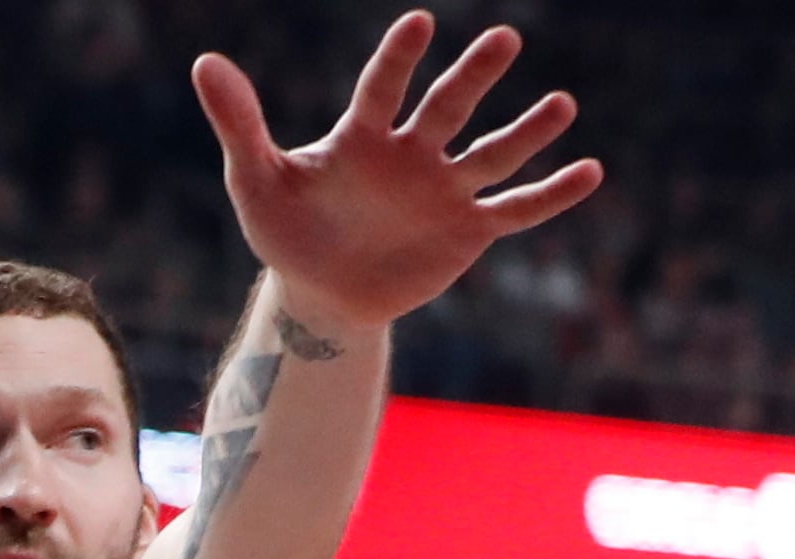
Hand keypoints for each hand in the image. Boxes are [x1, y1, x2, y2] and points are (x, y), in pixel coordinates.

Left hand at [192, 13, 601, 331]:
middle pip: (450, 107)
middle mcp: (411, 155)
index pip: (384, 88)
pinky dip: (552, 194)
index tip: (422, 24)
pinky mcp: (468, 231)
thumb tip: (205, 60)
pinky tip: (589, 172)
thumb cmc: (284, 231)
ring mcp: (444, 191)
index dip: (401, 59)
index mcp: (362, 137)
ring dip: (528, 131)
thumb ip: (239, 122)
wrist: (321, 294)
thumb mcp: (256, 178)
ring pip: (493, 155)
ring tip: (563, 102)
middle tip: (506, 38)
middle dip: (477, 76)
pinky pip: (516, 210)